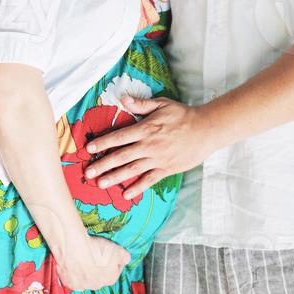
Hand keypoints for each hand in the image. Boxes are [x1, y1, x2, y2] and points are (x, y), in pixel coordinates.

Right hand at [57, 235, 130, 290]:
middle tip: (95, 254)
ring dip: (85, 271)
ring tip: (83, 257)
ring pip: (85, 278)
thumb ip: (125, 257)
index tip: (109, 253)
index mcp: (110, 279)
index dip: (113, 261)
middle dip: (99, 267)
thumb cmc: (97, 250)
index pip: (115, 270)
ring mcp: (81, 286)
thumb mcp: (118, 250)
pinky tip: (73, 261)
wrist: (74, 249)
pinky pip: (72, 277)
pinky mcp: (68, 283)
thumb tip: (126, 259)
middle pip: (100, 276)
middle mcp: (96, 286)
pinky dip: (72, 271)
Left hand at [84, 97, 216, 199]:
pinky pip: (149, 180)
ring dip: (115, 177)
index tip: (89, 149)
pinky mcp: (167, 169)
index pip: (119, 137)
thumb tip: (123, 99)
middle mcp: (149, 146)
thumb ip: (141, 104)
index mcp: (146, 129)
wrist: (206, 130)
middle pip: (121, 156)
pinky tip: (126, 194)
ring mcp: (158, 159)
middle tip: (88, 173)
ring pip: (132, 170)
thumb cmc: (183, 115)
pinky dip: (137, 187)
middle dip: (103, 165)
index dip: (103, 143)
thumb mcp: (162, 104)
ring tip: (100, 184)